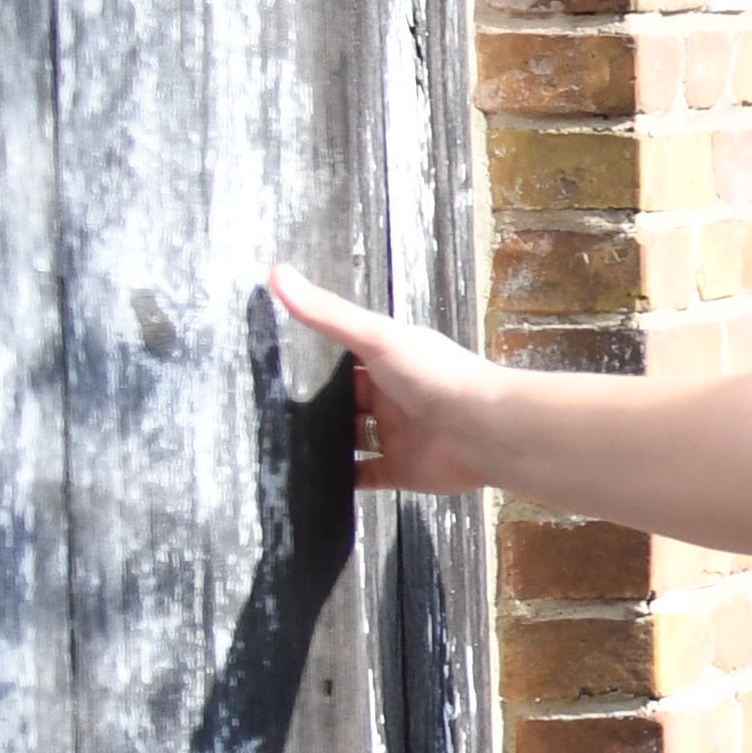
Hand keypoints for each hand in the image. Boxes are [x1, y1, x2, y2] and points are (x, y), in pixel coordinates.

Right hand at [269, 264, 507, 492]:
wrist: (484, 429)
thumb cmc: (436, 375)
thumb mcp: (376, 337)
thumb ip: (328, 314)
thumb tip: (277, 273)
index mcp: (392, 360)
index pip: (347, 358)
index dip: (314, 361)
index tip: (274, 364)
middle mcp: (395, 397)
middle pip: (347, 401)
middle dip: (315, 406)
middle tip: (267, 411)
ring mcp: (398, 435)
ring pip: (353, 439)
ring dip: (325, 442)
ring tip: (277, 445)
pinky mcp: (402, 470)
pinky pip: (366, 476)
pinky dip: (343, 479)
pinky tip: (311, 479)